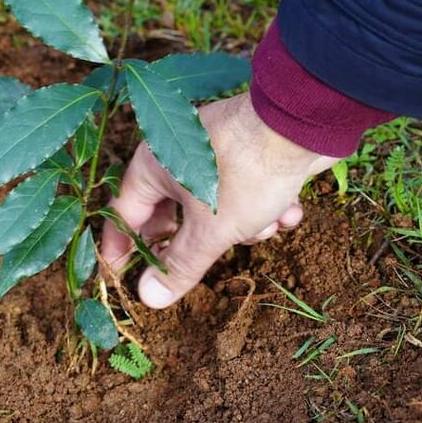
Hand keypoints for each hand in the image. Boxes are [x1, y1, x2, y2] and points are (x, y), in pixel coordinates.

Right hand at [102, 92, 337, 308]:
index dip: (120, 249)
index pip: (123, 215)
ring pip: (215, 209)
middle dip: (199, 243)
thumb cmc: (245, 173)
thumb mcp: (210, 230)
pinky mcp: (247, 155)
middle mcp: (179, 158)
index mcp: (154, 168)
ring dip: (242, 227)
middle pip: (173, 215)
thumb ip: (179, 265)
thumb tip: (148, 297)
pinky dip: (265, 207)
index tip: (120, 279)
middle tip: (205, 262)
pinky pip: (245, 192)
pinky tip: (287, 210)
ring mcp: (215, 155)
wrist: (301, 125)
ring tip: (264, 225)